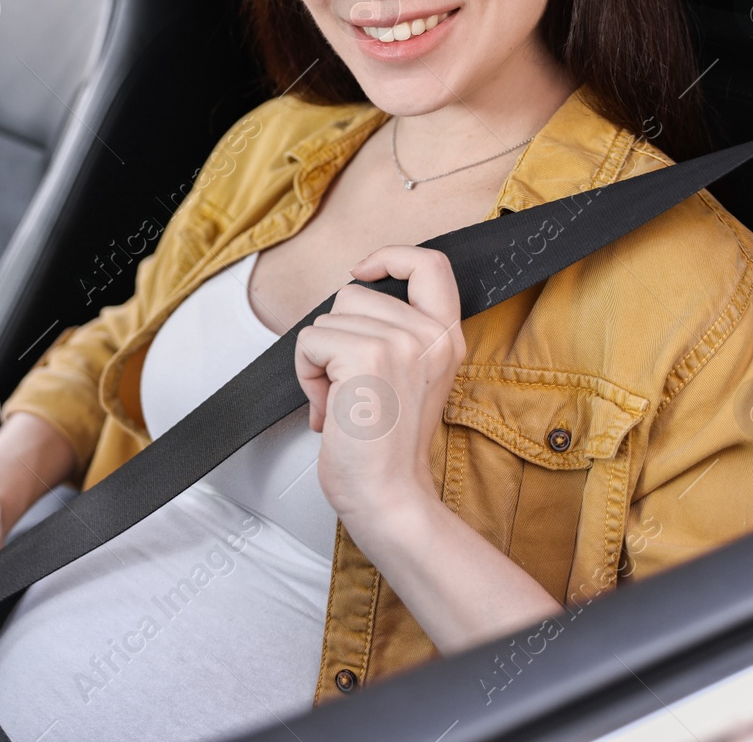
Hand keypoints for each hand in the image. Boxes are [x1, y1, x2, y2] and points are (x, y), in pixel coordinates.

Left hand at [293, 245, 463, 521]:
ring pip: (327, 317)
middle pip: (355, 292)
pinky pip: (310, 340)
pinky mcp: (367, 355)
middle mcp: (430, 336)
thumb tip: (351, 301)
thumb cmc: (385, 448)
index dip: (392, 255)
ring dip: (318, 360)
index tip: (365, 271)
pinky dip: (305, 374)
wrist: (387, 496)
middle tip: (347, 385)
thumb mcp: (409, 378)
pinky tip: (329, 408)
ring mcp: (401, 342)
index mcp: (446, 338)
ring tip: (341, 400)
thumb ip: (395, 335)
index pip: (431, 264)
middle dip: (335, 335)